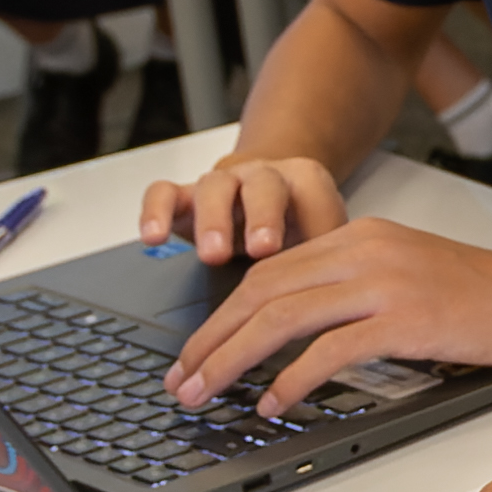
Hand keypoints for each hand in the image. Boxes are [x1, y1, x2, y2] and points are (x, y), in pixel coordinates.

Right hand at [139, 151, 351, 266]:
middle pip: (263, 187)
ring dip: (213, 220)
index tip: (312, 250)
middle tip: (261, 249)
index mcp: (306, 181)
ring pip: (214, 187)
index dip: (309, 220)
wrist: (275, 194)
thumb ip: (331, 265)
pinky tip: (153, 239)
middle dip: (262, 217)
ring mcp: (223, 183)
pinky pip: (164, 192)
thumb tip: (338, 315)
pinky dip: (155, 212)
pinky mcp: (185, 196)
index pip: (311, 193)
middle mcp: (263, 176)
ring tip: (212, 256)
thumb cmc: (302, 226)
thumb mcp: (327, 241)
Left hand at [159, 217, 491, 414]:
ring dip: (232, 360)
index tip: (195, 353)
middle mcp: (367, 249)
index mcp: (362, 236)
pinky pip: (330, 349)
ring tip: (206, 395)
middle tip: (182, 381)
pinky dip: (291, 378)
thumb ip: (355, 291)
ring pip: (283, 316)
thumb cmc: (488, 300)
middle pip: (262, 291)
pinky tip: (273, 403)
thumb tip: (296, 336)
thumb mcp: (409, 277)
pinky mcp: (408, 317)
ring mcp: (387, 281)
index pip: (269, 273)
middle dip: (211, 340)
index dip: (221, 316)